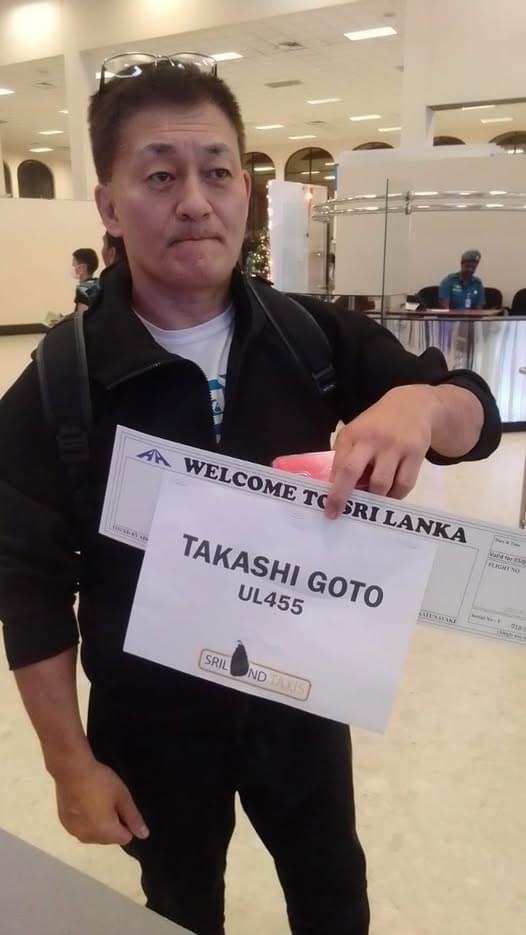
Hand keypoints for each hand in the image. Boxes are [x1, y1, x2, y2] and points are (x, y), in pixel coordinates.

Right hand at [55, 760, 149, 845]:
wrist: (71, 770)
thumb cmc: (100, 781)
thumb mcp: (122, 796)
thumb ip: (133, 818)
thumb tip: (144, 835)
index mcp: (105, 832)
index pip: (124, 838)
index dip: (127, 823)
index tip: (122, 807)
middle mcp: (89, 838)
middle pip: (109, 839)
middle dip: (112, 825)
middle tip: (109, 801)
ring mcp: (74, 832)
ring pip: (94, 834)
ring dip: (98, 824)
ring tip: (95, 801)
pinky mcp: (64, 824)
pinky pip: (81, 828)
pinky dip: (85, 821)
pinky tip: (83, 803)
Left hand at [326, 385, 435, 517]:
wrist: (413, 405)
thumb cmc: (377, 425)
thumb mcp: (356, 432)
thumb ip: (345, 456)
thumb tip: (334, 488)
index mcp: (352, 435)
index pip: (338, 465)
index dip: (331, 488)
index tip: (327, 507)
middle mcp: (371, 439)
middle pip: (351, 472)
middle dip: (341, 496)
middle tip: (336, 514)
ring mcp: (394, 446)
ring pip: (381, 484)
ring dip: (375, 499)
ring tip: (373, 503)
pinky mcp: (415, 453)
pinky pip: (404, 484)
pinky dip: (396, 496)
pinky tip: (391, 496)